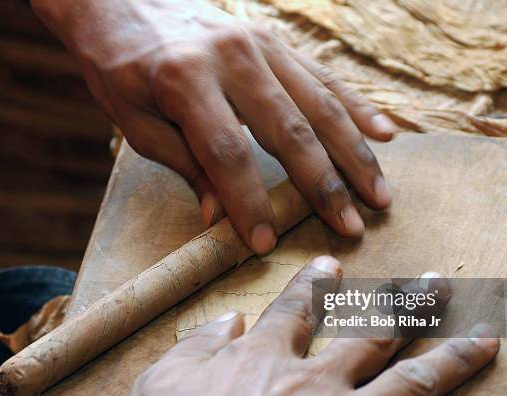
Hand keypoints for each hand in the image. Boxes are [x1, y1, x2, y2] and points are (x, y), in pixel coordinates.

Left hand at [32, 0, 395, 254]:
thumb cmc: (121, 66)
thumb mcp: (136, 121)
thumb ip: (185, 166)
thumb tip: (220, 218)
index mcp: (185, 80)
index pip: (228, 154)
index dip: (249, 203)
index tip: (266, 244)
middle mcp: (232, 57)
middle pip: (289, 130)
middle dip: (324, 185)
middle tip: (352, 227)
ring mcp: (260, 44)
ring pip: (319, 105)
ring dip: (354, 153)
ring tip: (380, 194)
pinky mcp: (276, 40)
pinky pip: (324, 77)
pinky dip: (356, 107)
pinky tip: (385, 133)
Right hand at [78, 256, 506, 395]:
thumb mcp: (166, 379)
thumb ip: (201, 342)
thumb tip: (227, 318)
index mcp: (266, 356)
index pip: (297, 307)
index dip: (316, 283)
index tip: (333, 265)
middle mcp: (317, 382)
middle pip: (373, 333)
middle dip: (408, 306)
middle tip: (437, 283)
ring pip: (417, 382)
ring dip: (455, 355)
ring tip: (488, 337)